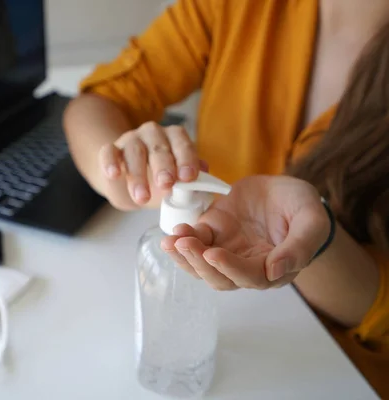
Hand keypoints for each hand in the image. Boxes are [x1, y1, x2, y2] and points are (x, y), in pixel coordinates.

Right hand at [99, 122, 204, 208]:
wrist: (125, 182)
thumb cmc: (155, 180)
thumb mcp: (175, 183)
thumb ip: (189, 179)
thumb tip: (204, 174)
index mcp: (173, 138)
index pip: (182, 143)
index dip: (186, 159)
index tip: (188, 177)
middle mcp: (152, 134)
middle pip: (158, 147)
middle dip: (163, 166)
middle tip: (166, 184)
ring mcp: (130, 140)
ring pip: (134, 151)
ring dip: (138, 174)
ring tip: (142, 197)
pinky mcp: (110, 150)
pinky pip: (108, 152)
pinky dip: (110, 162)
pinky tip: (114, 174)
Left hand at [161, 175, 330, 289]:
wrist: (282, 188)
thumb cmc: (302, 206)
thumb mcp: (311, 220)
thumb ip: (300, 246)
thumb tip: (276, 271)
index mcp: (274, 269)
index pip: (251, 278)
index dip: (231, 268)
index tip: (213, 254)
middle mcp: (247, 266)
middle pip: (220, 278)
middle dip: (200, 264)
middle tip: (185, 244)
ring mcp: (227, 251)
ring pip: (202, 266)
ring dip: (185, 257)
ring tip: (171, 241)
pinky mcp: (212, 234)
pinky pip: (194, 242)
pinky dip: (182, 239)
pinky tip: (175, 231)